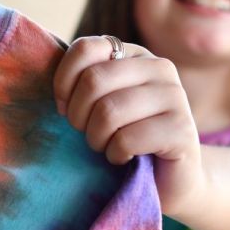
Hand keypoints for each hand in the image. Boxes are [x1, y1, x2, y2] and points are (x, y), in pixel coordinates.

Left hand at [52, 35, 204, 212]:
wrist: (170, 180)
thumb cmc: (126, 140)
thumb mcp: (101, 104)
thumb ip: (83, 83)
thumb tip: (46, 75)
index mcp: (136, 55)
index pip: (86, 48)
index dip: (64, 82)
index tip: (65, 109)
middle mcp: (160, 68)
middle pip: (94, 80)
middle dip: (79, 116)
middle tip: (88, 134)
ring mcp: (176, 97)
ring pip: (109, 111)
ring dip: (97, 138)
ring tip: (106, 147)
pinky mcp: (183, 130)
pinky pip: (127, 139)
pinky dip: (116, 155)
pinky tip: (125, 158)